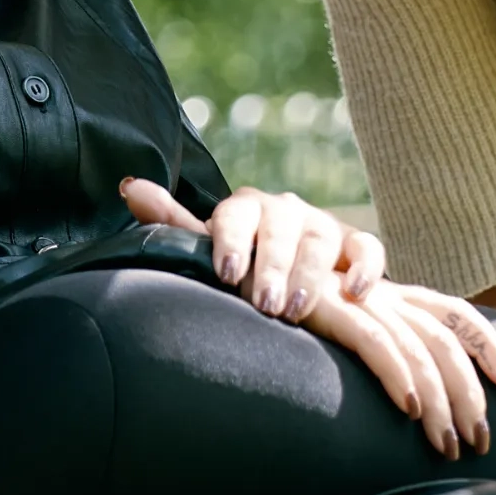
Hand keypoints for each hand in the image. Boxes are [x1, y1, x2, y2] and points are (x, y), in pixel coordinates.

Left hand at [120, 180, 383, 319]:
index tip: (226, 274)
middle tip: (265, 304)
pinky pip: (367, 247)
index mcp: (244, 209)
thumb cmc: (239, 266)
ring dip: (312, 272)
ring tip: (299, 310)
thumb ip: (173, 222)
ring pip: (322, 237)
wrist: (290, 277)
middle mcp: (283, 210)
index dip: (231, 240)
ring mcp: (322, 225)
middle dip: (273, 265)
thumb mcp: (208, 247)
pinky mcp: (355, 244)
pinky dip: (367, 266)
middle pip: (281, 227)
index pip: (235, 212)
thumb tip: (128, 184)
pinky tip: (358, 292)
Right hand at [305, 278, 495, 458]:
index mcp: (390, 294)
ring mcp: (358, 298)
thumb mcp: (338, 320)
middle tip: (481, 441)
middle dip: (471, 392)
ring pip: (420, 347)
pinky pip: (376, 343)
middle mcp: (383, 292)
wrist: (238, 257)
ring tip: (451, 444)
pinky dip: (399, 375)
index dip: (488, 346)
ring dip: (441, 400)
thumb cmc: (286, 297)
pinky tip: (411, 409)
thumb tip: (403, 395)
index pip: (454, 314)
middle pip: (447, 339)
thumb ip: (371, 343)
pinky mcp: (330, 306)